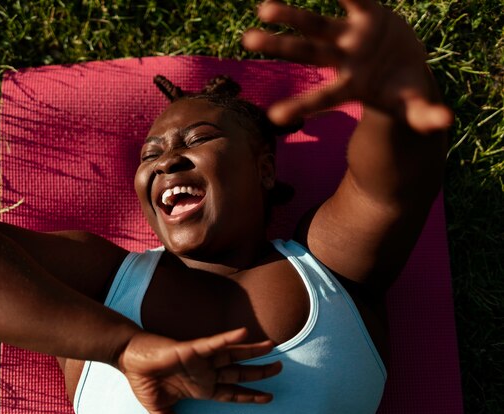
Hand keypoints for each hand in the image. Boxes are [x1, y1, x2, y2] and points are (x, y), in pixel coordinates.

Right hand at [117, 327, 281, 413]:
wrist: (129, 360)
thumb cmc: (144, 381)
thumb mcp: (161, 410)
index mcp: (201, 387)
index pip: (232, 392)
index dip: (249, 395)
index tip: (268, 396)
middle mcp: (205, 372)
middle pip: (239, 372)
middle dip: (260, 371)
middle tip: (280, 368)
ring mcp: (200, 359)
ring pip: (232, 354)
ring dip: (252, 351)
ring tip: (272, 346)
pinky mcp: (191, 349)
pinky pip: (214, 343)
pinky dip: (229, 338)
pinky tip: (244, 332)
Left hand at [243, 0, 452, 133]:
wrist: (402, 67)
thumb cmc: (402, 93)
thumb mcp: (414, 107)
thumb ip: (424, 115)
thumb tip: (444, 121)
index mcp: (352, 87)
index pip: (323, 98)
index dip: (302, 106)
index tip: (273, 117)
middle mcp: (342, 60)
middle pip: (307, 53)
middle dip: (280, 47)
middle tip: (248, 40)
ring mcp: (349, 35)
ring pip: (315, 24)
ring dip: (291, 14)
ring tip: (263, 7)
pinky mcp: (365, 12)